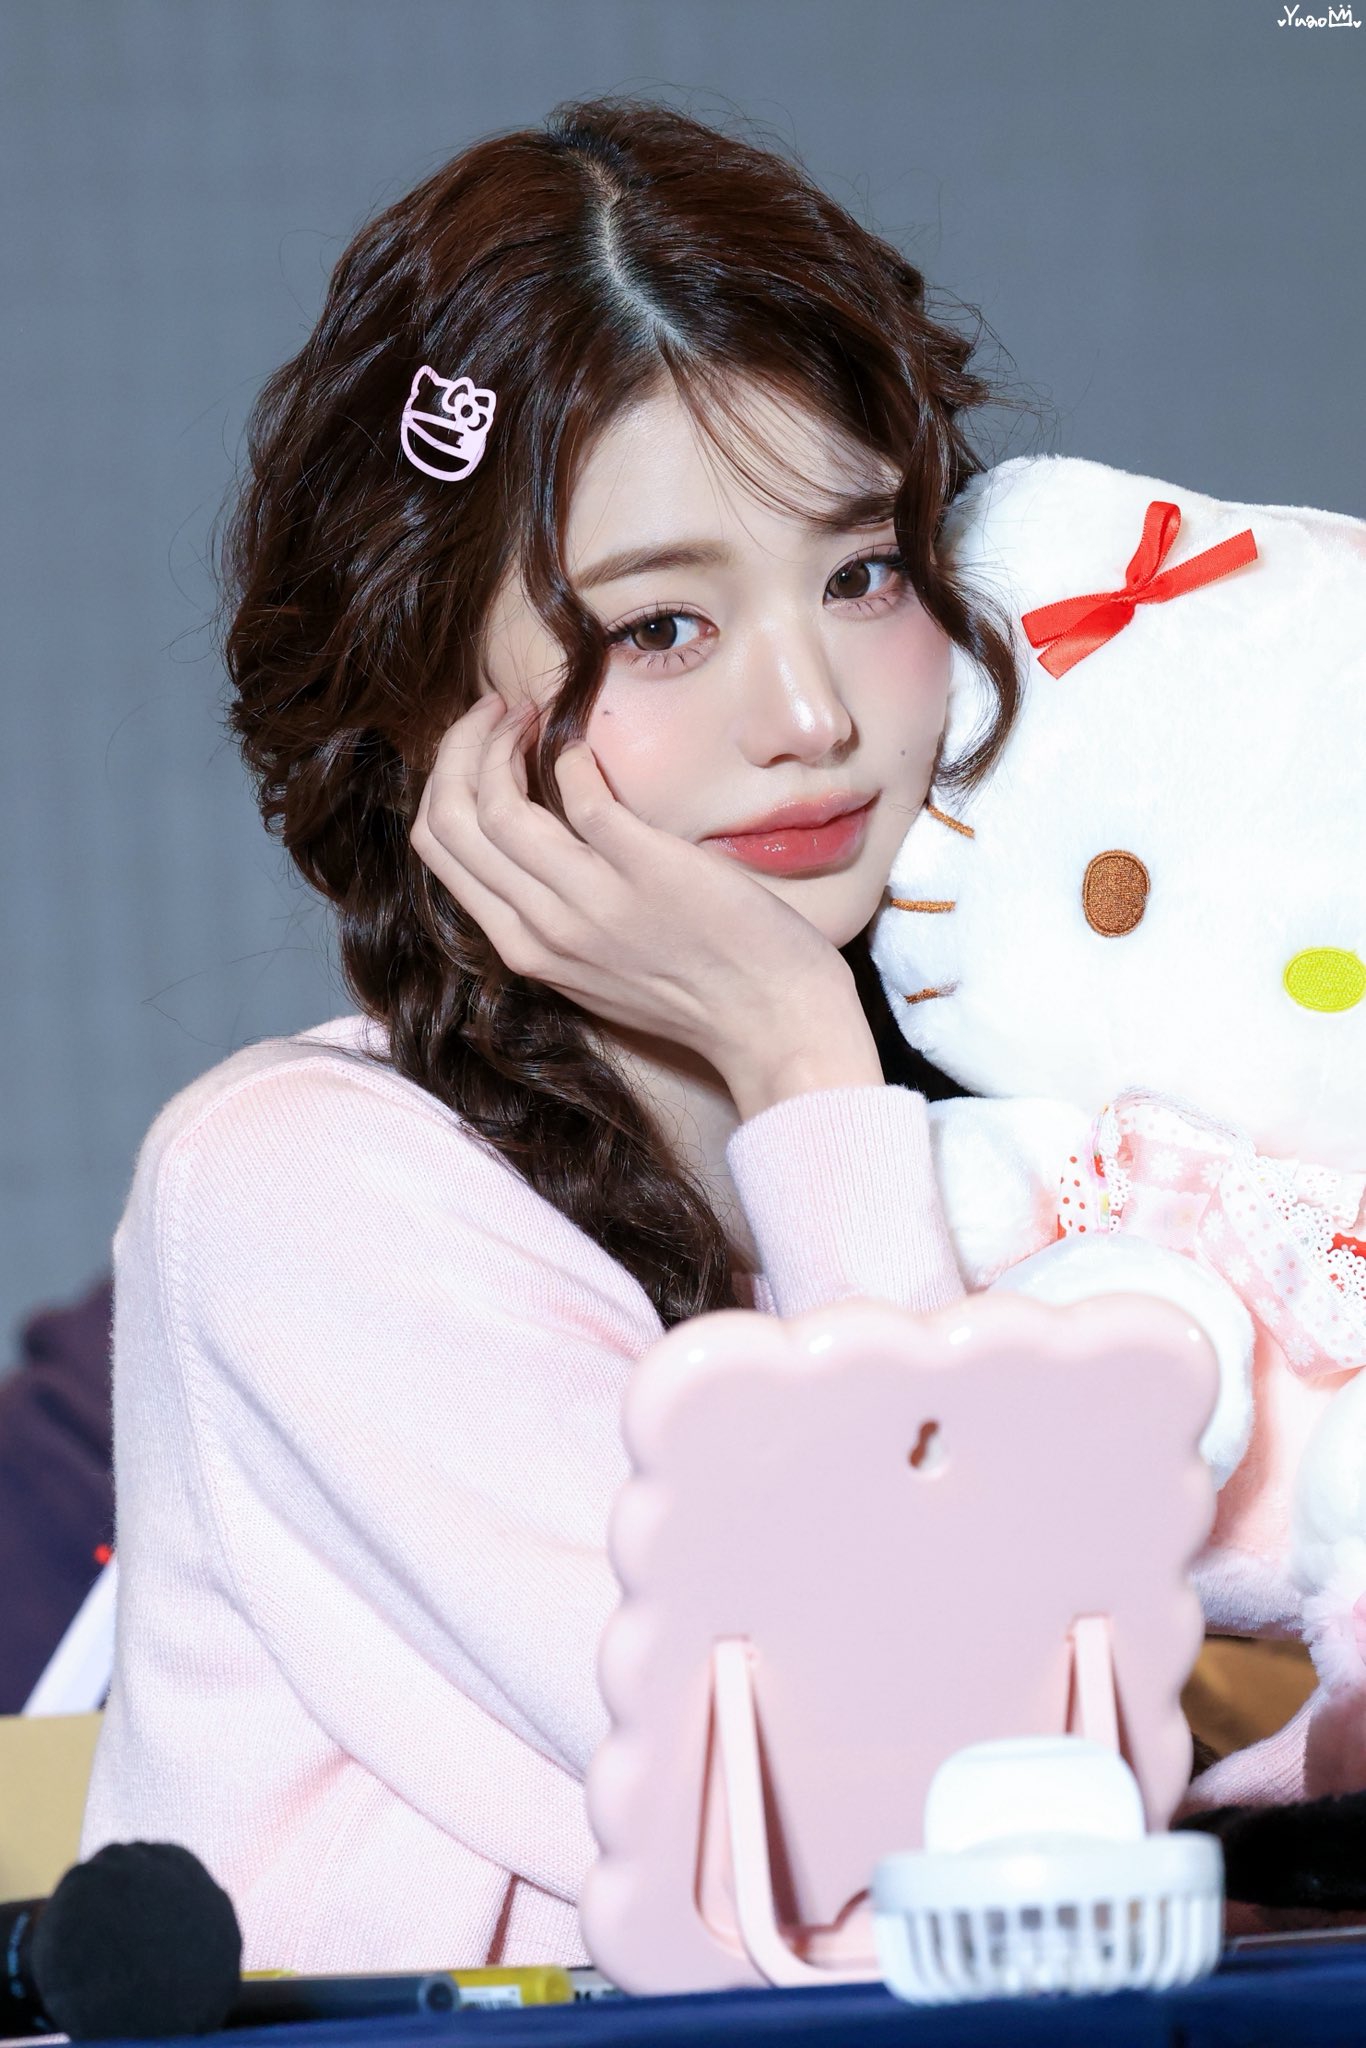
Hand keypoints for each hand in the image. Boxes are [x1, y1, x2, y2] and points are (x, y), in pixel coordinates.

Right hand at [409, 693, 868, 1097]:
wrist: (771, 1022)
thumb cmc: (695, 992)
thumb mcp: (594, 968)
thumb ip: (553, 916)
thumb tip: (533, 848)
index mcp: (524, 948)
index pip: (438, 848)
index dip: (447, 779)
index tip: (481, 747)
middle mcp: (544, 928)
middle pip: (450, 819)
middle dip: (461, 747)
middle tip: (497, 710)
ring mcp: (594, 901)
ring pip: (495, 807)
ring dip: (502, 740)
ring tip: (531, 713)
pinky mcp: (648, 869)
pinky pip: (582, 796)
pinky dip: (574, 758)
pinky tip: (586, 750)